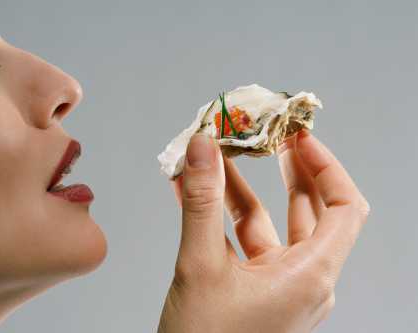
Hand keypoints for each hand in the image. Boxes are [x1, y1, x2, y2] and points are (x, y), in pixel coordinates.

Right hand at [158, 131, 369, 332]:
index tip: (299, 136)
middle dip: (285, 170)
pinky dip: (221, 216)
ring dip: (239, 190)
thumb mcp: (200, 266)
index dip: (326, 166)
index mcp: (310, 276)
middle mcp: (302, 280)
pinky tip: (195, 193)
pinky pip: (242, 243)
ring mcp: (277, 286)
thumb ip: (201, 202)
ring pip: (267, 225)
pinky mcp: (253, 291)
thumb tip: (202, 147)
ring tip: (216, 158)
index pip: (345, 208)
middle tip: (268, 137)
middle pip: (308, 211)